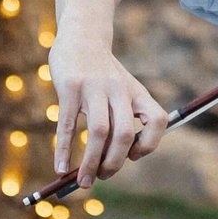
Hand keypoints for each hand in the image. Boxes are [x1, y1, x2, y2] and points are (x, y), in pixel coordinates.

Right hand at [48, 32, 166, 186]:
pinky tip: (60, 168)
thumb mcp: (122, 90)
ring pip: (99, 132)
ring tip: (83, 182)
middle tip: (101, 178)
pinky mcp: (70, 87)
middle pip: (125, 133)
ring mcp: (94, 88)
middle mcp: (119, 90)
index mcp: (136, 93)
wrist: (82, 36)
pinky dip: (64, 150)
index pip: (157, 121)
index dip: (149, 144)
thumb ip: (120, 121)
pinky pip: (67, 124)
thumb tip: (104, 165)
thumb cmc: (103, 73)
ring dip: (91, 163)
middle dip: (114, 163)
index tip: (132, 156)